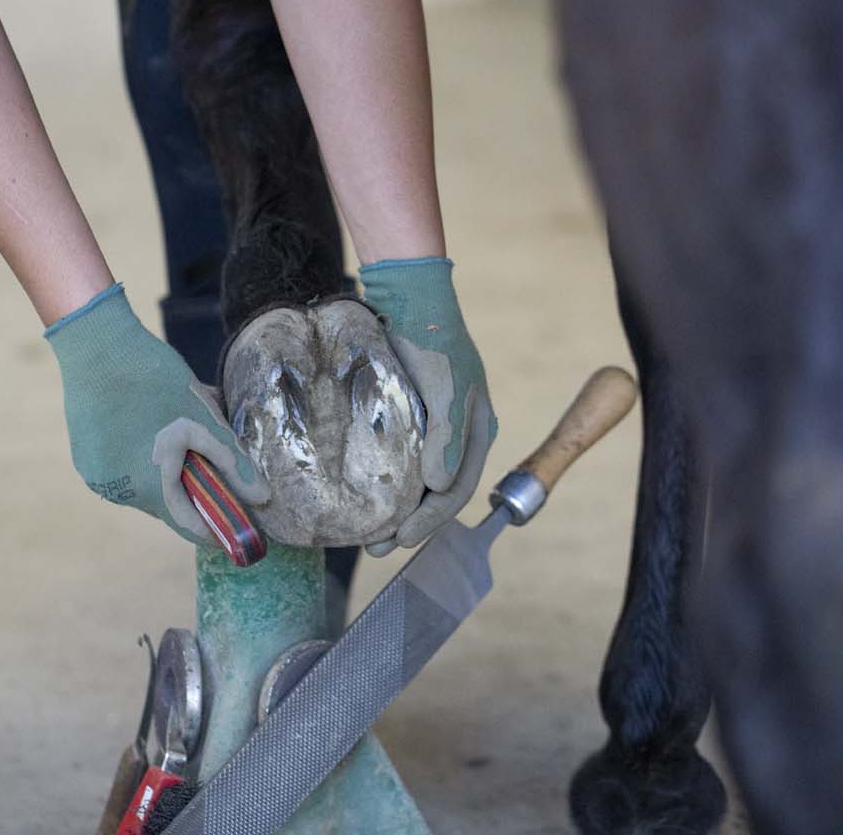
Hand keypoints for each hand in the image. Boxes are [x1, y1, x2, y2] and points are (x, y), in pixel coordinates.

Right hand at [47, 284, 268, 542]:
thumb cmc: (156, 380)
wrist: (96, 345)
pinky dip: (141, 458)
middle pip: (167, 503)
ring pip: (144, 485)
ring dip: (165, 471)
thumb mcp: (203, 420)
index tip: (235, 528)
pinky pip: (121, 469)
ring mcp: (97, 475)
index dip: (215, 529)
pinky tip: (150, 427)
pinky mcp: (85, 457)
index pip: (189, 526)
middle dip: (192, 488)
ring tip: (179, 435)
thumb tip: (261, 499)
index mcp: (150, 486)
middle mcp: (119, 492)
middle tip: (211, 462)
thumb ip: (233, 462)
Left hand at [359, 258, 496, 554]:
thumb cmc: (432, 339)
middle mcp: (458, 435)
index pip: (457, 491)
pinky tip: (365, 494)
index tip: (399, 539)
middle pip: (437, 493)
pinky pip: (401, 460)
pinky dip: (386, 483)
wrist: (408, 294)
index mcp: (478, 431)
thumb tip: (439, 487)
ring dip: (396, 509)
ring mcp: (433, 426)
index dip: (429, 520)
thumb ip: (446, 437)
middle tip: (376, 547)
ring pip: (417, 481)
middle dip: (410, 523)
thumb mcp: (445, 386)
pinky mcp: (409, 416)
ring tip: (367, 535)